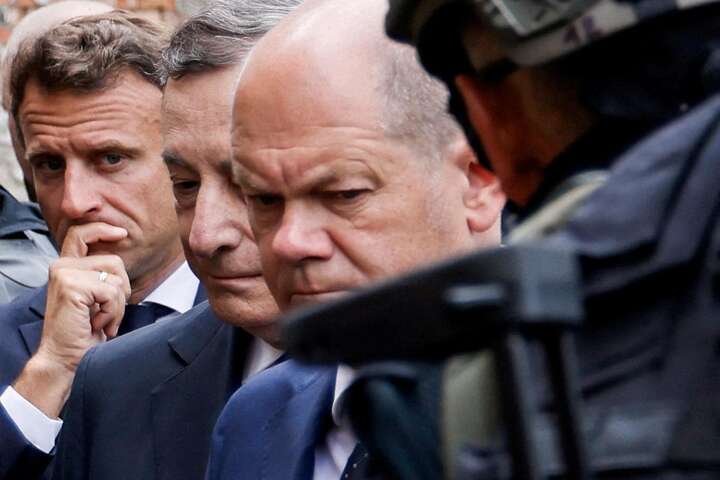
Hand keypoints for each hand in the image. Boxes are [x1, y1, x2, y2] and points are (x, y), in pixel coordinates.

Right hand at [14, 222, 129, 417]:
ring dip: (118, 305)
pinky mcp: (71, 287)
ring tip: (102, 320)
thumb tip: (122, 256)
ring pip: (115, 278)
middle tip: (108, 313)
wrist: (66, 359)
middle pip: (114, 261)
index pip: (81, 234)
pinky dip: (113, 312)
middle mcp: (61, 266)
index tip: (122, 233)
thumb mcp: (95, 298)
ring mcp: (64, 274)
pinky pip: (112, 292)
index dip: (103, 229)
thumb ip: (100, 276)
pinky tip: (98, 325)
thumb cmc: (84, 332)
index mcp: (66, 267)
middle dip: (122, 289)